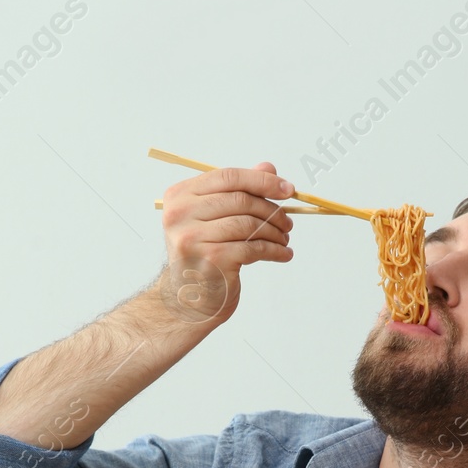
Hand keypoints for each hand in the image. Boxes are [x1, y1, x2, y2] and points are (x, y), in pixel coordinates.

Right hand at [159, 161, 294, 322]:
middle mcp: (180, 215)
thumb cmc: (203, 254)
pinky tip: (284, 254)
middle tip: (288, 222)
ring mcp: (193, 238)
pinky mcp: (211, 260)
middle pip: (240, 200)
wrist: (188, 299)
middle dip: (271, 210)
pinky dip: (274, 251)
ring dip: (275, 232)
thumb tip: (269, 168)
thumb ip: (238, 191)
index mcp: (179, 196)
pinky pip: (253, 248)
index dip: (262, 181)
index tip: (288, 189)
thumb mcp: (214, 218)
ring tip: (284, 239)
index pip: (228, 177)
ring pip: (249, 224)